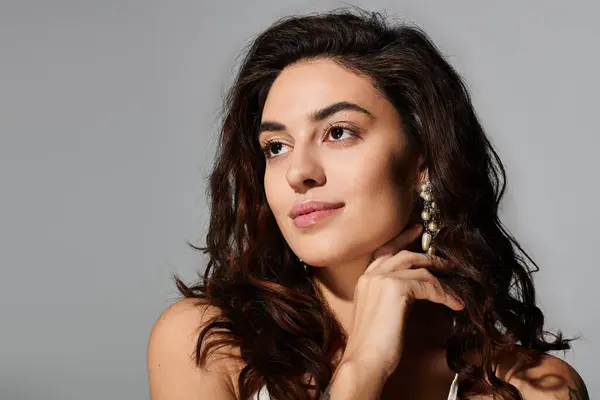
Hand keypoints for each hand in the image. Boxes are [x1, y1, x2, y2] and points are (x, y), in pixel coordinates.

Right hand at [340, 223, 463, 378]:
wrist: (365, 359)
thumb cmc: (373, 344)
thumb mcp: (380, 313)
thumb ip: (391, 296)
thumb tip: (417, 290)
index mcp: (364, 279)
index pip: (385, 251)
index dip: (402, 239)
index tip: (417, 231)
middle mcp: (371, 274)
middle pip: (404, 254)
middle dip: (428, 255)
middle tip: (446, 261)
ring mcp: (382, 279)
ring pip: (419, 268)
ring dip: (441, 279)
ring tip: (455, 289)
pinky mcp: (396, 289)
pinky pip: (428, 284)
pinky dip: (444, 294)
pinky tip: (453, 304)